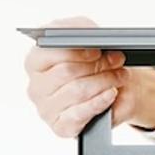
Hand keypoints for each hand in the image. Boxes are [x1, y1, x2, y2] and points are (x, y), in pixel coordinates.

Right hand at [23, 15, 154, 137]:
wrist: (113, 92)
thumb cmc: (94, 64)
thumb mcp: (87, 38)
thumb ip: (81, 28)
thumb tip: (87, 31)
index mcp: (35, 61)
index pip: (47, 52)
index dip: (74, 50)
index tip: (96, 49)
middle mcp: (36, 86)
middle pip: (66, 72)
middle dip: (95, 65)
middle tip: (116, 60)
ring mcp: (46, 108)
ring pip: (76, 91)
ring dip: (104, 81)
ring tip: (119, 76)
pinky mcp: (60, 126)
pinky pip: (80, 113)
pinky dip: (99, 102)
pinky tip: (111, 94)